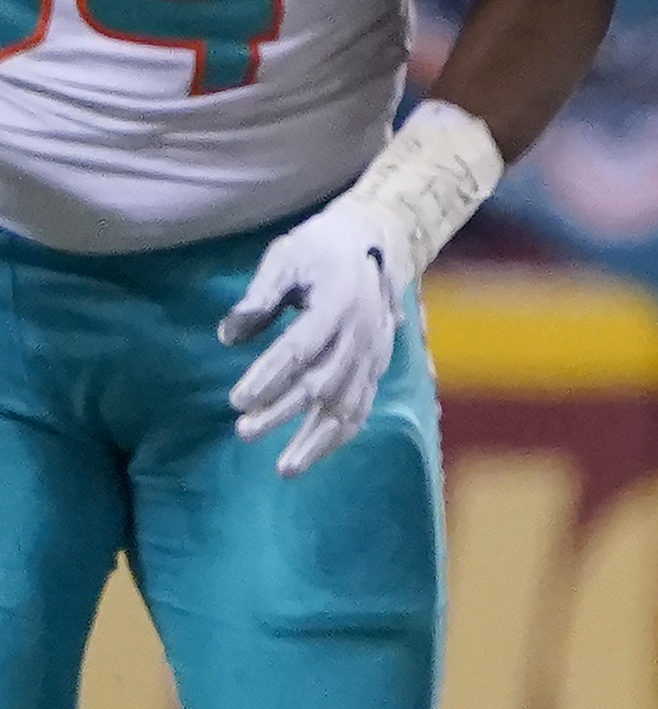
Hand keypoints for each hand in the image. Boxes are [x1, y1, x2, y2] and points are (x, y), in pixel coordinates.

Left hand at [218, 190, 414, 475]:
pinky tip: (311, 455)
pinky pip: (361, 408)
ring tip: (283, 468)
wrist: (375, 241)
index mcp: (339, 301)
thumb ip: (259, 296)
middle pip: (323, 383)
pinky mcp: (377, 367)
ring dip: (316, 439)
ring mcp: (375, 354)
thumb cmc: (318, 249)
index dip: (269, 376)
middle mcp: (363, 333)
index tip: (237, 400)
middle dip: (284, 411)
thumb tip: (228, 337)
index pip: (301, 348)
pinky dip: (338, 436)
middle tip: (244, 431)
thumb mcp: (284, 257)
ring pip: (348, 405)